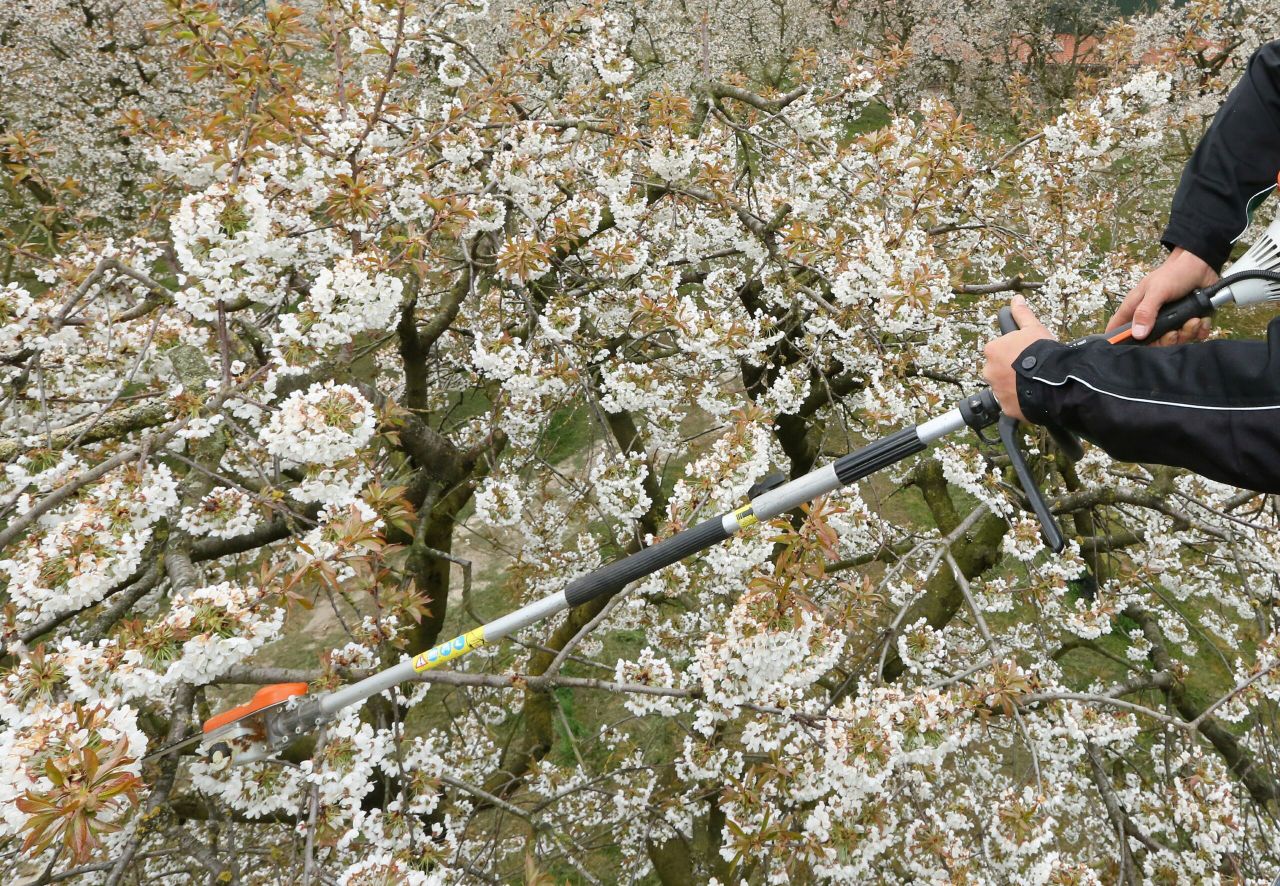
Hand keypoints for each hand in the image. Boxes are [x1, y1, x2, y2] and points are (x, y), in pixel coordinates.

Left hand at [982, 296, 1055, 420]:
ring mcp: (996, 390)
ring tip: (1034, 383)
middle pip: (998, 369)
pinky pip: (1011, 404)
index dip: (1013, 352)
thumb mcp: (1033, 328)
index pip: (998, 350)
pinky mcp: (1005, 407)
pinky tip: (1033, 396)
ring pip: (1004, 387)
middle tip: (1030, 370)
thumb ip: (1022, 314)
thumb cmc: (1042, 352)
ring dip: (1015, 386)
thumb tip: (1016, 299)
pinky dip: (1019, 401)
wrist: (1053, 381)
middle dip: (1011, 370)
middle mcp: (988, 370)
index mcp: (992, 350)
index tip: (1026, 355)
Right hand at [1106, 247, 1218, 344]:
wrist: (1201, 265)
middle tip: (1175, 331)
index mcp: (1135, 310)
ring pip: (1173, 340)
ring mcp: (1168, 321)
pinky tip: (1200, 319)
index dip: (1119, 341)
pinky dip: (1199, 330)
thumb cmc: (1174, 273)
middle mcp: (1150, 319)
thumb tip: (1137, 334)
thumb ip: (1145, 311)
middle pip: (1151, 343)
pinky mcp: (1185, 322)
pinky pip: (1191, 336)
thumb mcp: (1157, 290)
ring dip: (1187, 333)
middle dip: (1166, 340)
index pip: (1117, 329)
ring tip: (1193, 319)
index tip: (1131, 349)